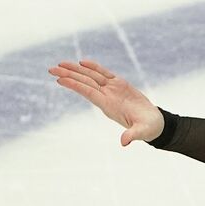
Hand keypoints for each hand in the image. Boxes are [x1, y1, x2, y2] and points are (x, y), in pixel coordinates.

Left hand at [49, 59, 164, 146]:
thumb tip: (124, 143)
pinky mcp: (120, 84)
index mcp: (109, 106)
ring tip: (60, 63)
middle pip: (85, 82)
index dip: (75, 85)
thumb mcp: (142, 131)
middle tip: (51, 68)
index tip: (59, 79)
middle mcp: (107, 96)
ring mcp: (113, 89)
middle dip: (68, 75)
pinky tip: (82, 62)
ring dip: (76, 69)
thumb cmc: (148, 128)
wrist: (154, 123)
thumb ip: (132, 135)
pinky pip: (104, 73)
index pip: (88, 92)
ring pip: (91, 76)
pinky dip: (94, 67)